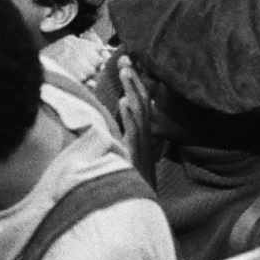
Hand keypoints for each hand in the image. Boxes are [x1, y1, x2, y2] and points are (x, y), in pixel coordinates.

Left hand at [116, 56, 156, 183]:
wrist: (139, 200)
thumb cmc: (130, 176)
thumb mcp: (126, 150)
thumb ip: (121, 129)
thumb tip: (114, 108)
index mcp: (142, 132)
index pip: (141, 101)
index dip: (135, 82)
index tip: (126, 62)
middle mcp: (145, 134)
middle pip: (142, 100)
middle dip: (134, 79)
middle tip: (124, 59)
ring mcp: (142, 143)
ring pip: (139, 111)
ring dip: (132, 90)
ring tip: (125, 72)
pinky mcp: (135, 153)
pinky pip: (133, 132)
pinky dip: (129, 116)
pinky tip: (123, 103)